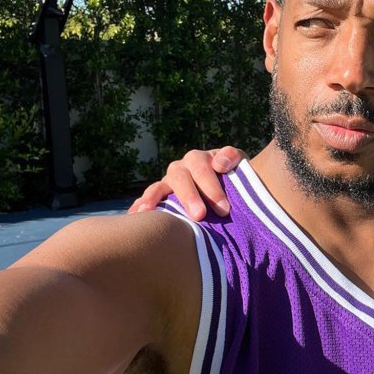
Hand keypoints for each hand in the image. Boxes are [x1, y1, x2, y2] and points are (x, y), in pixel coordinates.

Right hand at [128, 146, 246, 218]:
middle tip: (200, 216)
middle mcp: (180, 168)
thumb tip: (220, 164)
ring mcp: (167, 182)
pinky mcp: (159, 196)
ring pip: (158, 188)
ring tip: (148, 212)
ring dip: (153, 199)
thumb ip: (233, 157)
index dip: (212, 188)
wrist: (227, 187)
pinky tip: (134, 216)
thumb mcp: (239, 163)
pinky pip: (146, 199)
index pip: (203, 170)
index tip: (224, 209)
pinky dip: (139, 206)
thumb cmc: (233, 177)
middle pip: (180, 178)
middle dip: (189, 197)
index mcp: (199, 159)